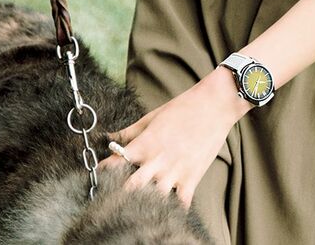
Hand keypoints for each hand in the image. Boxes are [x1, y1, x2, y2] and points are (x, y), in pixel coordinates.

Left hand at [98, 67, 251, 208]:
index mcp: (144, 144)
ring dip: (146, 202)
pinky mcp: (192, 179)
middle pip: (130, 187)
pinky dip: (173, 209)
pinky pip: (180, 203)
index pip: (115, 163)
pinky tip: (167, 209)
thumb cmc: (182, 108)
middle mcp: (156, 161)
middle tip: (117, 196)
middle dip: (121, 193)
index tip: (100, 175)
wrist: (214, 105)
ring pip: (153, 198)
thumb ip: (129, 132)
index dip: (104, 172)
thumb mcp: (151, 117)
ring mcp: (174, 172)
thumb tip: (108, 137)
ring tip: (140, 205)